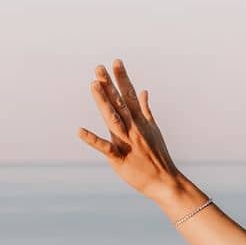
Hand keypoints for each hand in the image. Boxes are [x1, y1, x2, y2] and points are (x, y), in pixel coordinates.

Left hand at [78, 59, 191, 203]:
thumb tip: (143, 91)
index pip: (129, 96)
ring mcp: (127, 143)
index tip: (115, 62)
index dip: (122, 79)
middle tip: (98, 68)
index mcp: (140, 122)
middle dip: (109, 85)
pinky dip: (93, 140)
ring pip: (113, 119)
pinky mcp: (119, 159)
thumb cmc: (158, 157)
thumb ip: (146, 110)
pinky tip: (80, 131)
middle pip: (119, 103)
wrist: (166, 182)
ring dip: (103, 102)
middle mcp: (133, 129)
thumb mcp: (154, 130)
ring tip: (94, 85)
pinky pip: (105, 148)